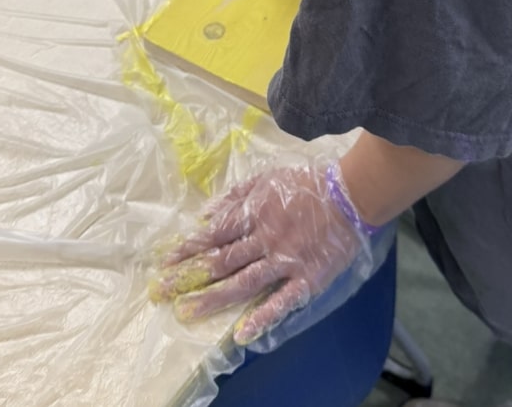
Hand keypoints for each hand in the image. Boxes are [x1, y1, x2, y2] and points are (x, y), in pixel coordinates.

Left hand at [149, 163, 373, 344]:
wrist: (350, 194)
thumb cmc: (307, 184)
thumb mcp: (267, 178)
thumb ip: (236, 196)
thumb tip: (206, 214)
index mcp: (254, 213)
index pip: (214, 234)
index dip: (189, 248)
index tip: (165, 261)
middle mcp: (264, 239)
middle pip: (221, 260)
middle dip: (189, 276)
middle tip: (161, 290)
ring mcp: (285, 261)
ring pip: (243, 282)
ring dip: (214, 298)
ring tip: (187, 311)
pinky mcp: (307, 279)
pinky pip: (282, 301)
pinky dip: (263, 317)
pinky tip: (242, 332)